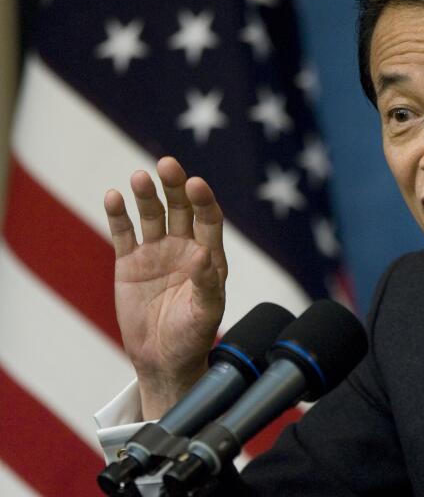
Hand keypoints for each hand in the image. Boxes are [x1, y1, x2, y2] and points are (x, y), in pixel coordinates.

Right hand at [104, 156, 227, 418]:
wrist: (162, 360)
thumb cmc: (192, 337)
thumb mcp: (205, 313)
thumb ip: (206, 283)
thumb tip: (202, 254)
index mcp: (209, 256)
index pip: (208, 219)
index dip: (203, 200)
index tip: (196, 184)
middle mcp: (184, 247)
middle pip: (180, 208)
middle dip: (174, 186)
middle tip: (166, 165)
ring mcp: (156, 252)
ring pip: (151, 215)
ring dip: (145, 195)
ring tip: (139, 178)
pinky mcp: (129, 262)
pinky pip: (124, 233)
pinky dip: (118, 215)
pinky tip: (114, 197)